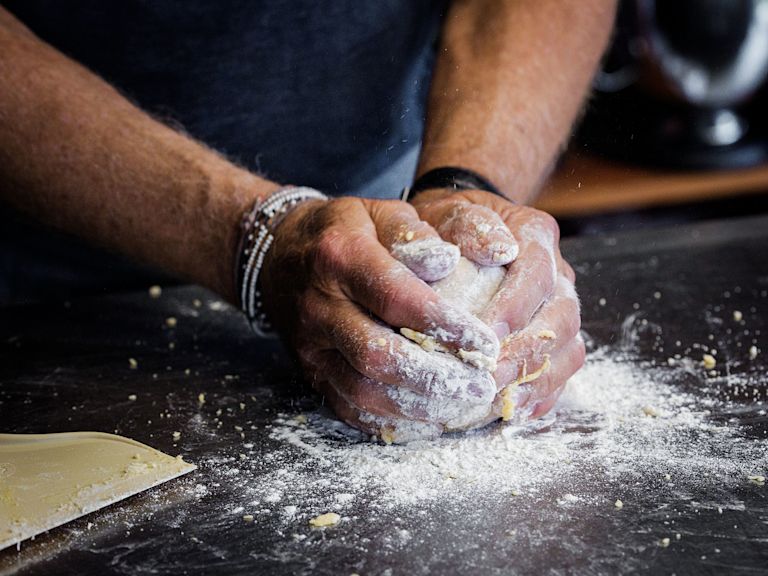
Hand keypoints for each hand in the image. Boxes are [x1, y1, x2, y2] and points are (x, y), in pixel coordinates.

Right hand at [260, 196, 501, 441]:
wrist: (279, 254)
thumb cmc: (343, 231)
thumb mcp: (379, 212)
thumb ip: (414, 232)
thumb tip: (447, 260)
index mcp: (339, 257)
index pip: (394, 296)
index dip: (442, 324)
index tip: (485, 343)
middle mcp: (318, 305)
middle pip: (376, 354)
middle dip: (435, 377)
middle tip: (480, 386)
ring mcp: (309, 344)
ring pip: (362, 389)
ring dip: (416, 406)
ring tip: (461, 406)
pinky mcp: (308, 370)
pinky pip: (347, 406)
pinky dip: (389, 420)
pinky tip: (426, 419)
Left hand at [409, 188, 583, 421]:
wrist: (460, 232)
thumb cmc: (447, 225)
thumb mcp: (449, 212)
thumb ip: (467, 223)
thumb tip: (496, 248)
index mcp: (536, 236)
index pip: (537, 274)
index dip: (515, 309)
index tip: (485, 339)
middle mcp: (559, 272)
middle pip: (562, 317)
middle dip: (526, 352)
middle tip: (489, 378)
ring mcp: (561, 306)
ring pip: (570, 348)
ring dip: (537, 379)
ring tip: (499, 400)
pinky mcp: (557, 337)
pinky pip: (562, 370)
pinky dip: (541, 393)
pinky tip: (511, 409)